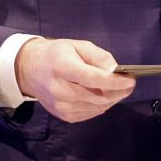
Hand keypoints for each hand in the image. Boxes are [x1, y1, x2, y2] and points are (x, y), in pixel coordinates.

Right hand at [15, 38, 135, 122]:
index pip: (94, 79)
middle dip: (118, 92)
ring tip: (118, 90)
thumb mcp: (77, 46)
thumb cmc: (56, 55)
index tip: (131, 80)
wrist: (30, 70)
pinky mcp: (63, 115)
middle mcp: (60, 89)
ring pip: (97, 107)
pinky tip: (103, 97)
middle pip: (98, 96)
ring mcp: (61, 105)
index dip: (116, 82)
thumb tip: (115, 70)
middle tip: (129, 86)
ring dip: (112, 100)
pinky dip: (101, 106)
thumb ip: (99, 56)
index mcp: (63, 68)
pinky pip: (90, 113)